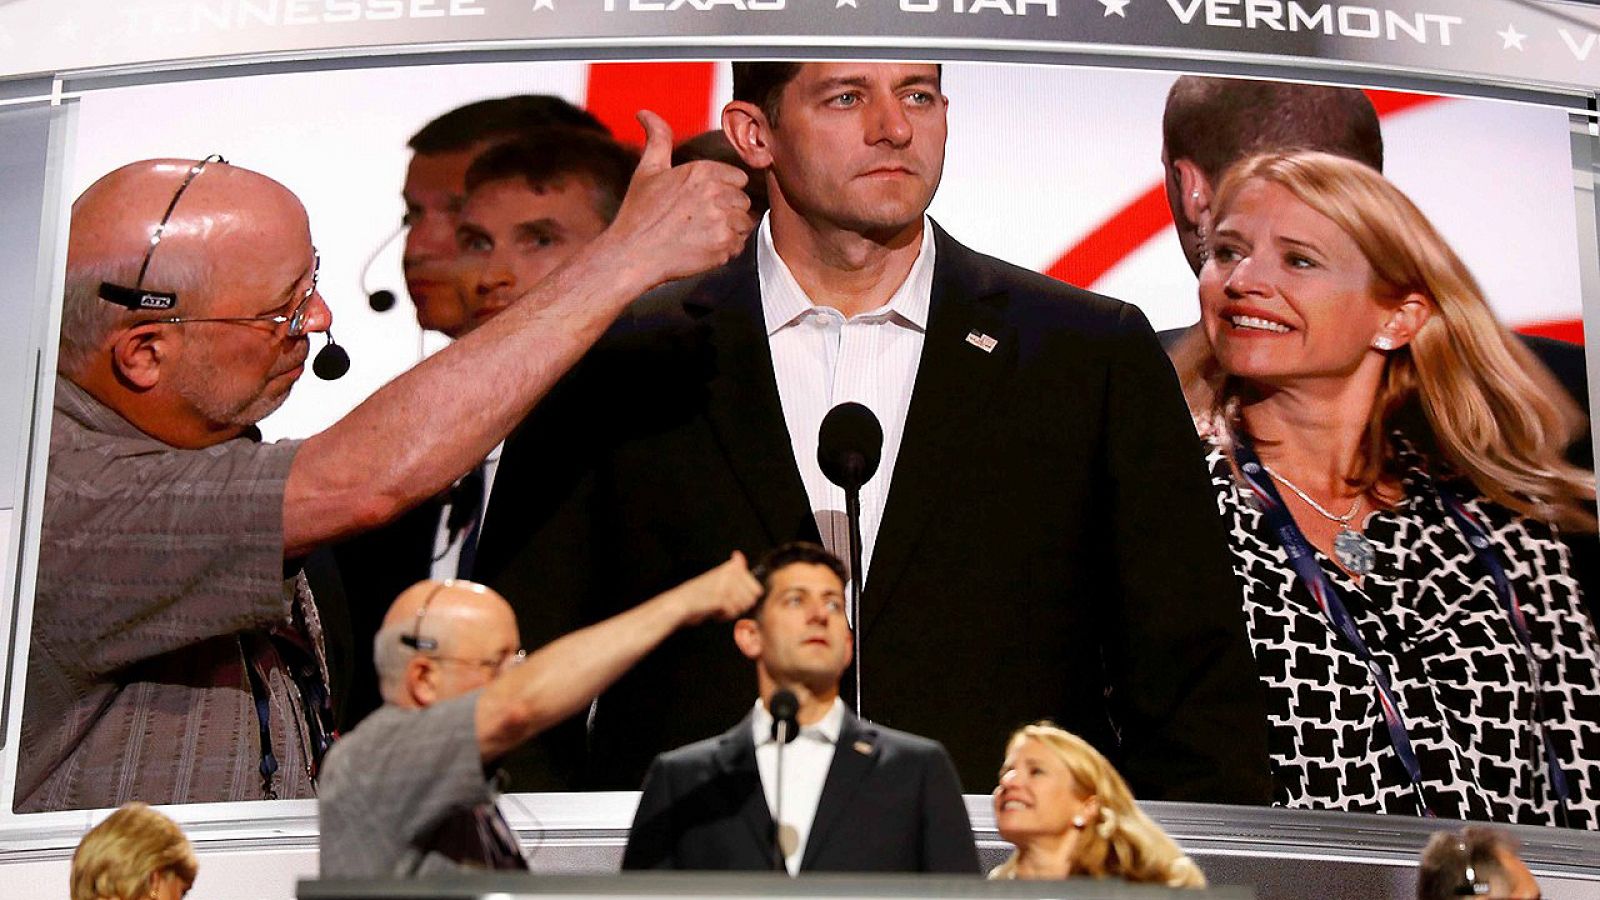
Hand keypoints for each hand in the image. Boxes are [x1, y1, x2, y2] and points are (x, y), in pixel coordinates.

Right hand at [601, 110, 753, 291]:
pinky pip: (739, 245)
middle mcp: (715, 193)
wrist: (632, 254)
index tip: (705, 201)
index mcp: (702, 171)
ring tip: (702, 234)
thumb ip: (657, 139)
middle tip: (701, 220)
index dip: (724, 190)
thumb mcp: (647, 171)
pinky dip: (726, 249)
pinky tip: (703, 248)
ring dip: (729, 230)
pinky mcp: (723, 246)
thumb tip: (645, 113)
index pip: (739, 178)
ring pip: (744, 223)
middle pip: (743, 201)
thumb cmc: (638, 213)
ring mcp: (721, 221)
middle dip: (728, 210)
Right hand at [663, 551, 762, 625]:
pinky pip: (733, 612)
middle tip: (725, 604)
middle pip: (752, 598)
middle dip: (740, 605)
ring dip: (732, 611)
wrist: (679, 604)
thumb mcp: (716, 576)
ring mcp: (726, 585)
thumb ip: (731, 569)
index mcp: (730, 567)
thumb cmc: (697, 594)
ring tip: (718, 607)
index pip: (756, 588)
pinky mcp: (721, 597)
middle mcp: (730, 573)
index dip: (746, 597)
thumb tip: (739, 555)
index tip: (732, 597)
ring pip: (743, 606)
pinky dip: (724, 616)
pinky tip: (714, 612)